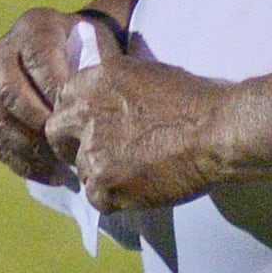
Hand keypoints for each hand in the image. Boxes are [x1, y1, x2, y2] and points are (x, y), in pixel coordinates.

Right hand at [0, 6, 111, 184]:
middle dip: (40, 123)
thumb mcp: (101, 47)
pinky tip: (55, 175)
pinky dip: (25, 163)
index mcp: (34, 27)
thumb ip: (99, 69)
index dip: (56, 90)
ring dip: (32, 148)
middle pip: (10, 92)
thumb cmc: (93, 50)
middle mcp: (4, 51)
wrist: (75, 50)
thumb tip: (99, 106)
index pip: (38, 60)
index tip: (82, 115)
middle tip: (69, 144)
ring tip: (63, 166)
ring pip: (0, 120)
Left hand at [45, 55, 228, 212]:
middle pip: (56, 133)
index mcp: (93, 82)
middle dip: (71, 144)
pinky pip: (97, 199)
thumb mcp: (143, 73)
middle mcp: (83, 113)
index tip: (91, 125)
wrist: (215, 130)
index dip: (76, 116)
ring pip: (81, 169)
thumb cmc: (192, 98)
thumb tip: (103, 74)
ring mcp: (92, 151)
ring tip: (134, 173)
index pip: (63, 100)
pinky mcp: (104, 184)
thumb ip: (113, 80)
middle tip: (99, 154)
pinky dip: (116, 199)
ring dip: (101, 174)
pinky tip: (140, 189)